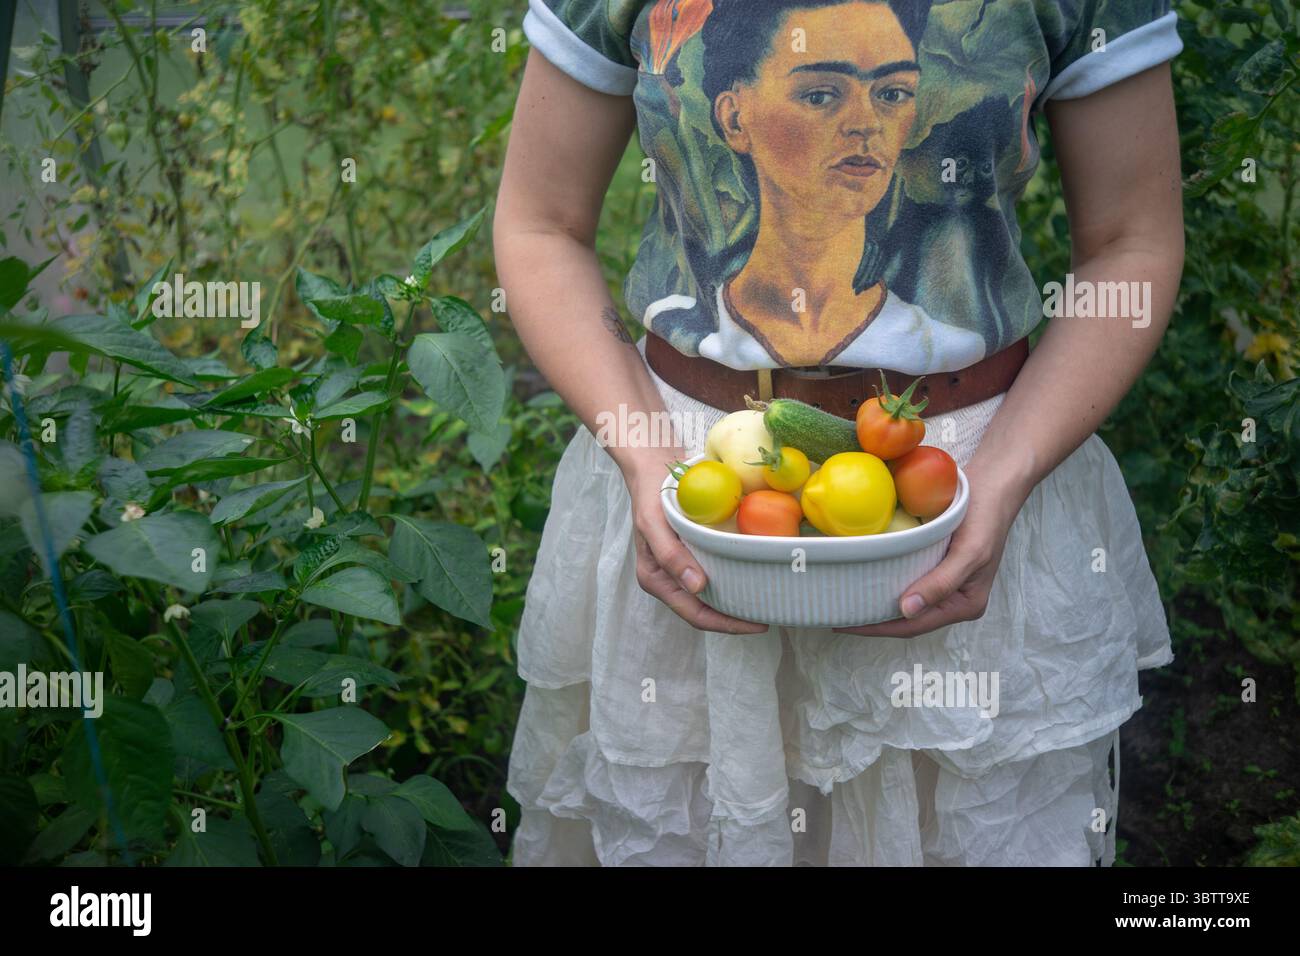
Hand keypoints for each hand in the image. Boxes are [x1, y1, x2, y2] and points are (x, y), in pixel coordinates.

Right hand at [622, 455, 768, 634]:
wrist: (652, 465)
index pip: (694, 614)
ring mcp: (682, 567)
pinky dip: (735, 580)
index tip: (757, 625)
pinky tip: (755, 576)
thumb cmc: (650, 495)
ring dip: (737, 602)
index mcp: (656, 579)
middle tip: (771, 617)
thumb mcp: (655, 524)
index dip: (726, 624)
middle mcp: (670, 579)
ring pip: (712, 597)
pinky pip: (717, 574)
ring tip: (766, 603)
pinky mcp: (693, 553)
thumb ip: (671, 557)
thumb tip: (698, 588)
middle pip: (705, 611)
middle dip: (735, 619)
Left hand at [834, 461, 1030, 637]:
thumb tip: (907, 610)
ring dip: (875, 601)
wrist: (994, 483)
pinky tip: (861, 575)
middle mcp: (952, 599)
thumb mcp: (969, 553)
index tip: (844, 624)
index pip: (914, 625)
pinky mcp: (934, 562)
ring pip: (903, 599)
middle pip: (906, 618)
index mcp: (965, 605)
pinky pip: (904, 578)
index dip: (878, 628)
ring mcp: (943, 581)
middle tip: (835, 614)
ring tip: (842, 599)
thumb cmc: (986, 517)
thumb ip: (941, 584)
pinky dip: (883, 580)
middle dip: (872, 619)